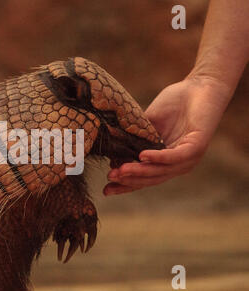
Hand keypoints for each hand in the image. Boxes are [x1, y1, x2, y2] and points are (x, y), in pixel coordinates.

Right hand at [104, 75, 231, 195]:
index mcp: (166, 161)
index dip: (126, 185)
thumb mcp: (149, 124)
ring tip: (120, 170)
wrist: (201, 85)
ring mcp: (189, 158)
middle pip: (151, 179)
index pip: (144, 179)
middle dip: (129, 180)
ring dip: (139, 171)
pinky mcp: (197, 147)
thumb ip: (135, 139)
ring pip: (161, 170)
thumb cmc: (175, 102)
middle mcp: (178, 164)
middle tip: (109, 177)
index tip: (106, 189)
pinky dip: (157, 157)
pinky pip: (174, 156)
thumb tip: (112, 154)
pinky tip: (142, 156)